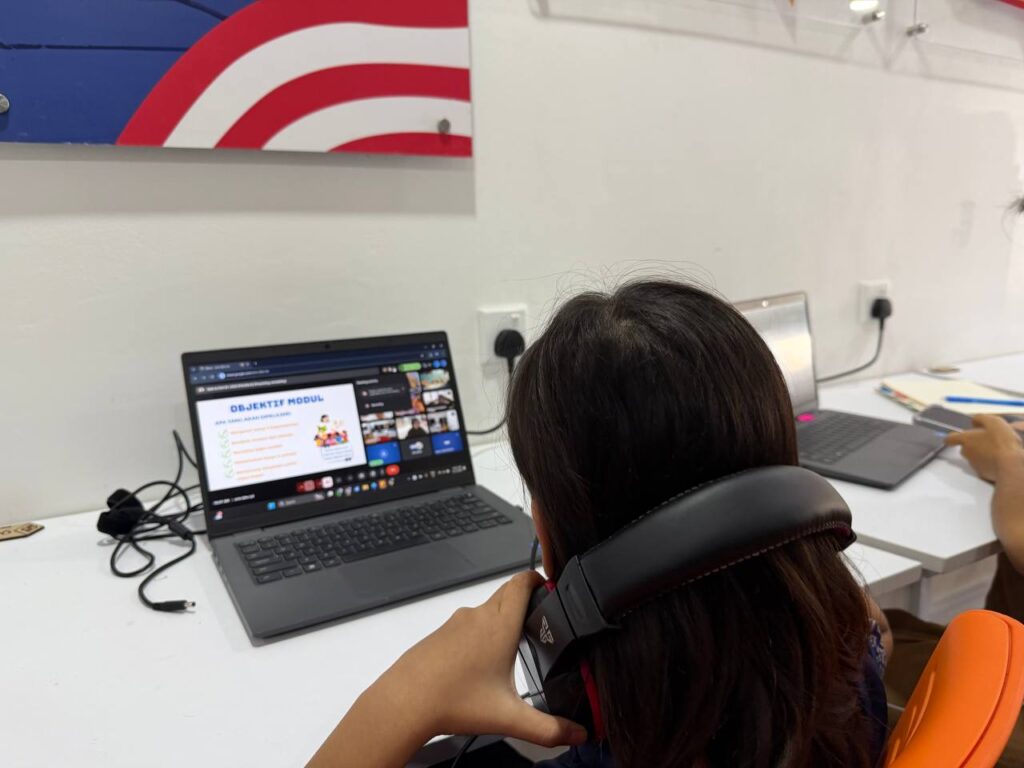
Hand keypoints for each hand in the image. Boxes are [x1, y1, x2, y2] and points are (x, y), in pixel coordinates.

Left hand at [374, 571, 586, 746]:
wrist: (405, 701)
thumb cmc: (452, 701)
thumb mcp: (508, 717)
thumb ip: (548, 728)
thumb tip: (576, 733)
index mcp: (500, 625)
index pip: (523, 583)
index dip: (539, 579)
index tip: (550, 586)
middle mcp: (478, 616)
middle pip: (506, 592)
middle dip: (525, 598)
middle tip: (540, 616)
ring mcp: (456, 623)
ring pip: (485, 609)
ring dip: (501, 618)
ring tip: (514, 645)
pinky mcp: (440, 634)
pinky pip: (466, 624)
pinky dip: (480, 634)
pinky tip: (481, 662)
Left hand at [945, 414, 1023, 482]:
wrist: (1010, 464)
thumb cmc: (1001, 441)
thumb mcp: (993, 422)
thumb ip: (981, 419)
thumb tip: (974, 421)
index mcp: (966, 439)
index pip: (950, 439)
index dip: (952, 438)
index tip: (952, 438)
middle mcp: (966, 452)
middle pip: (965, 447)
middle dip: (973, 444)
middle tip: (987, 440)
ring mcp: (973, 464)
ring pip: (974, 457)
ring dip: (981, 453)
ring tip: (996, 450)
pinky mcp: (982, 474)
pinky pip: (983, 466)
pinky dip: (988, 463)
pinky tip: (999, 459)